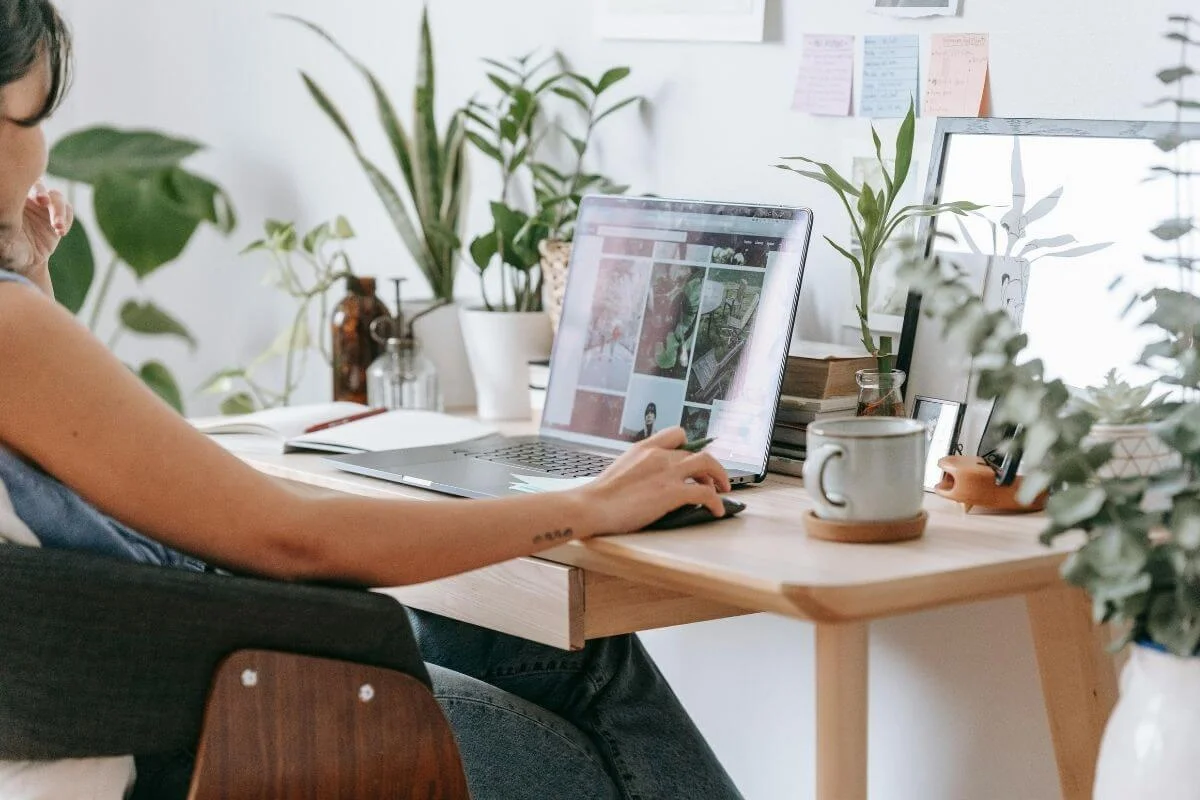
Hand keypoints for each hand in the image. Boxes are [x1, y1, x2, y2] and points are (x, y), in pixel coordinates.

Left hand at [2, 182, 72, 289]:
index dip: (30, 188)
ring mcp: (44, 206)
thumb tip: (4, 225)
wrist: (26, 261)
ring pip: (56, 196)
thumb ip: (6, 230)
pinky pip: (68, 210)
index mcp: (13, 201)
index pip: (19, 185)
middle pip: (38, 185)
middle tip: (44, 201)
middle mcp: (28, 199)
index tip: (40, 200)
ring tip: (58, 227)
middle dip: (42, 191)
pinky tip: (61, 232)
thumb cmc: (9, 251)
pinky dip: (66, 219)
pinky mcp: (58, 215)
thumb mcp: (4, 244)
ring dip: (59, 210)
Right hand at [580, 427, 731, 535]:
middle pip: (697, 452)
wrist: (592, 506)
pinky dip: (716, 502)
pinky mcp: (673, 493)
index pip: (676, 433)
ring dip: (719, 477)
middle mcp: (659, 455)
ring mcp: (667, 472)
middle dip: (709, 467)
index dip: (690, 446)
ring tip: (721, 491)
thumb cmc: (599, 496)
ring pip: (707, 464)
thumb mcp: (620, 469)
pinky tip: (716, 511)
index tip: (693, 459)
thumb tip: (647, 479)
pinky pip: (705, 493)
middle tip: (713, 480)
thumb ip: (638, 467)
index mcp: (644, 448)